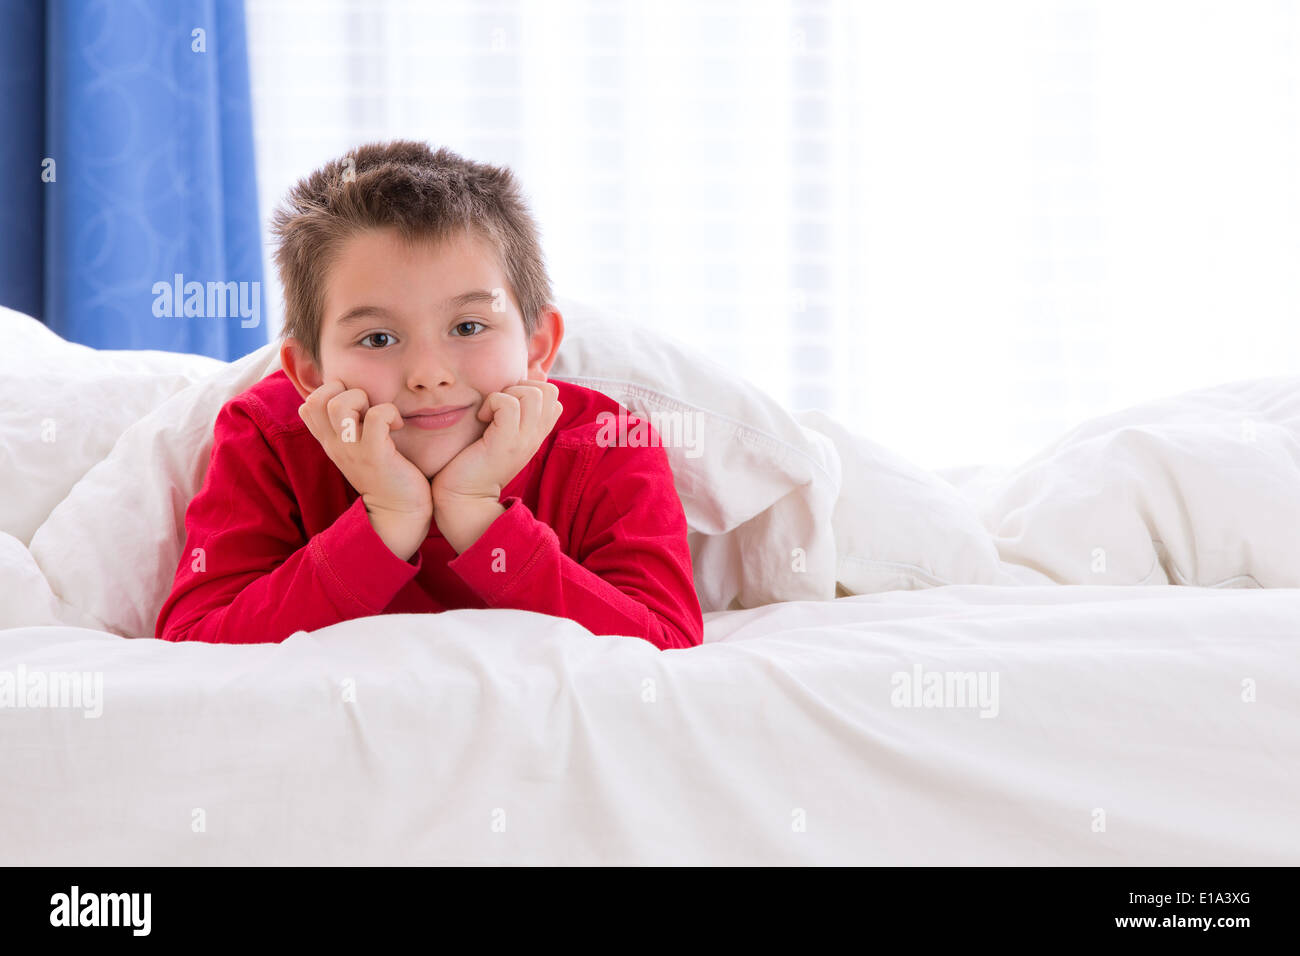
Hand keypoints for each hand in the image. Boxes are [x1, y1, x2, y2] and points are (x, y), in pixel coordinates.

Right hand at [297, 380, 432, 557]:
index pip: (307, 405)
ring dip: (363, 399)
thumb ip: (349, 427)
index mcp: (330, 441)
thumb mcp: (357, 449)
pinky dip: (389, 412)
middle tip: (367, 407)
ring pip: (339, 405)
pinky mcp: (376, 455)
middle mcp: (336, 445)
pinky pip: (376, 417)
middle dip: (344, 391)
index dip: (329, 393)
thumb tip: (353, 398)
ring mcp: (353, 450)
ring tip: (379, 415)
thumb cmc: (384, 476)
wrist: (398, 514)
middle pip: (316, 400)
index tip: (356, 405)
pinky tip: (397, 425)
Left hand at [431, 379, 562, 503]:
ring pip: (532, 394)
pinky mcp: (506, 442)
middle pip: (549, 391)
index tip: (507, 405)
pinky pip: (508, 404)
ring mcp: (524, 439)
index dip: (529, 389)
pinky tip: (481, 419)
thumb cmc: (475, 464)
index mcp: (536, 434)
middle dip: (521, 387)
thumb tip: (508, 389)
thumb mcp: (502, 437)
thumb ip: (512, 417)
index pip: (553, 397)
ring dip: (506, 394)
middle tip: (500, 405)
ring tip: (491, 413)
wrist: (464, 498)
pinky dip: (492, 402)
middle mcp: (535, 436)